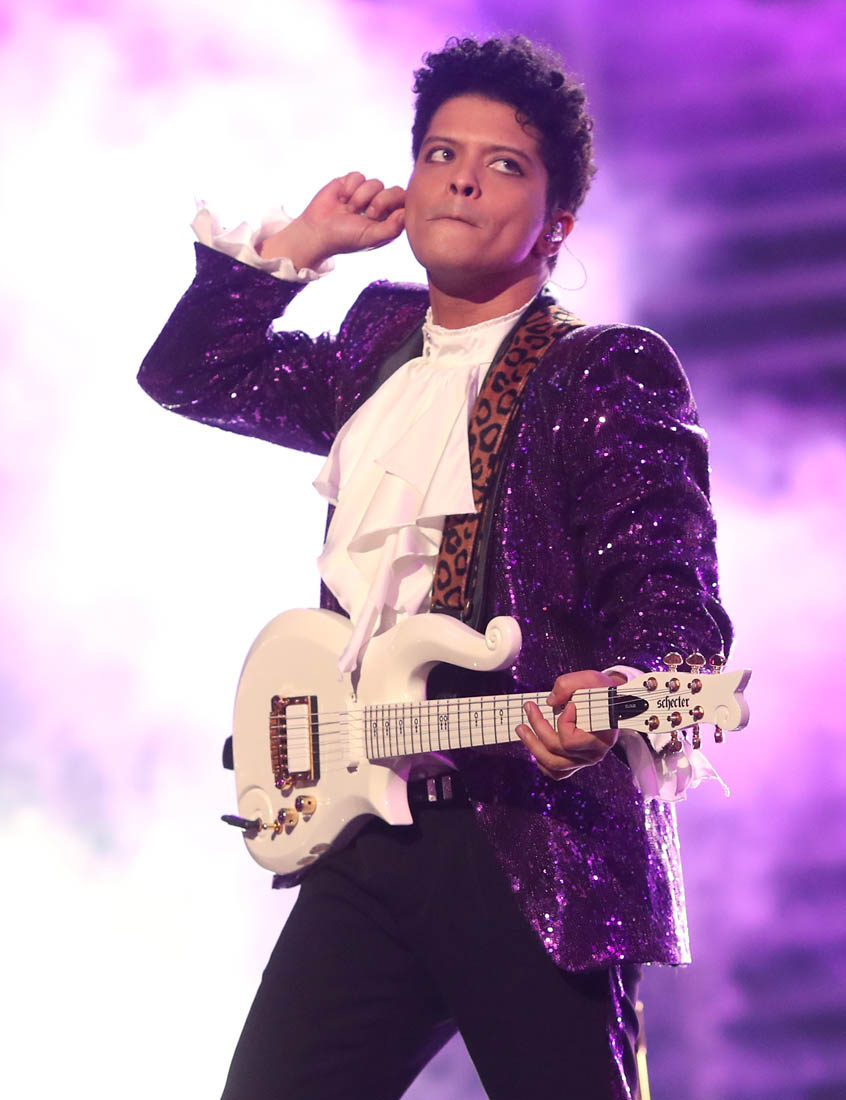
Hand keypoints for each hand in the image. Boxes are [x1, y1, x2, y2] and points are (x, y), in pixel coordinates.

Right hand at [259, 172, 404, 269]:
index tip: (382, 215)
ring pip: (375, 183)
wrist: (317, 231)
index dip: (396, 205)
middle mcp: (380, 206)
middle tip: (368, 213)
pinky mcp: (350, 183)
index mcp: (388, 221)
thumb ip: (391, 228)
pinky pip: (358, 175)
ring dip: (361, 197)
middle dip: (381, 200)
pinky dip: (349, 187)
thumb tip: (406, 213)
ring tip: (350, 209)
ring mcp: (366, 193)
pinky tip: (341, 198)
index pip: (405, 204)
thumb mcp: (371, 238)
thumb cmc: (345, 239)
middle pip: (395, 190)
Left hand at [516, 670, 625, 780]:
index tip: (569, 705)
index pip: (572, 740)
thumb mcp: (590, 679)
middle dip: (538, 727)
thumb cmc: (602, 691)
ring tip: (522, 728)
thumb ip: (568, 685)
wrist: (613, 702)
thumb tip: (550, 702)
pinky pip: (556, 772)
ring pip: (553, 764)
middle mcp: (594, 753)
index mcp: (601, 736)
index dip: (564, 723)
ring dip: (533, 746)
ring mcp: (585, 760)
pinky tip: (533, 745)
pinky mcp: (577, 762)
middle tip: (528, 707)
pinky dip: (542, 762)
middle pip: (557, 750)